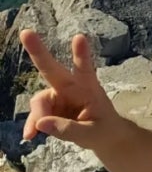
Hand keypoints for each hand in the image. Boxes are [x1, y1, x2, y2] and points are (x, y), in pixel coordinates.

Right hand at [19, 30, 120, 147]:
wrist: (106, 138)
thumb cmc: (105, 131)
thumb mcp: (92, 134)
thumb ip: (68, 129)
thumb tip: (40, 123)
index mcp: (89, 88)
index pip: (85, 69)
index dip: (81, 54)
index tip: (80, 37)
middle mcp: (72, 87)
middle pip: (51, 69)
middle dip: (38, 51)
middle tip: (25, 32)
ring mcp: (59, 96)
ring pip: (40, 101)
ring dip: (37, 116)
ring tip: (35, 134)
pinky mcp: (51, 107)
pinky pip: (37, 114)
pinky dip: (33, 125)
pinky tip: (30, 135)